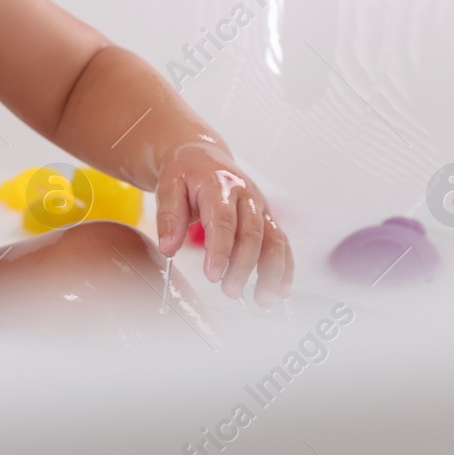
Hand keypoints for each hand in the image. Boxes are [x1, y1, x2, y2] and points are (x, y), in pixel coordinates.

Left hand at [154, 141, 292, 305]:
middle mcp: (246, 195)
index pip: (223, 221)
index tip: (212, 276)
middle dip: (243, 266)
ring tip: (263, 299)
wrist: (201, 155)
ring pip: (273, 240)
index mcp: (220, 185)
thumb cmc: (184, 173)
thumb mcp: (168, 187)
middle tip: (230, 291)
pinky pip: (281, 242)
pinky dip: (285, 266)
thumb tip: (168, 248)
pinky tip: (282, 289)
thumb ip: (169, 217)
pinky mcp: (267, 217)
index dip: (220, 250)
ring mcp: (260, 206)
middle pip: (251, 234)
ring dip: (271, 271)